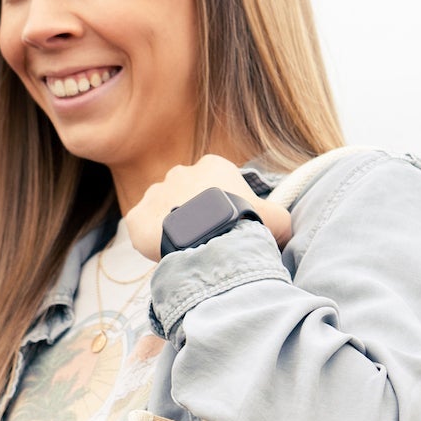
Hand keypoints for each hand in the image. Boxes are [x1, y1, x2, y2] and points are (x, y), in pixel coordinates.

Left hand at [125, 155, 291, 261]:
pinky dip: (150, 242)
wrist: (210, 241)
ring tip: (185, 250)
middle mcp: (180, 172)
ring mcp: (155, 192)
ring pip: (162, 211)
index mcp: (213, 166)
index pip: (215, 186)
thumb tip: (284, 230)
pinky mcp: (136, 217)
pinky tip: (164, 254)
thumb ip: (280, 218)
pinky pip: (141, 229)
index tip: (226, 227)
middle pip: (186, 196)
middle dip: (193, 215)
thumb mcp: (277, 219)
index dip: (221, 208)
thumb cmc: (245, 224)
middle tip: (205, 240)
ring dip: (171, 227)